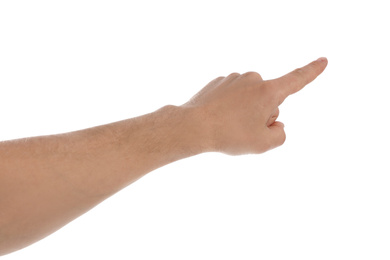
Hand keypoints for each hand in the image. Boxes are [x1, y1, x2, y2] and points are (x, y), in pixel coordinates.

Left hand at [182, 57, 327, 154]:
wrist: (192, 127)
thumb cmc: (229, 135)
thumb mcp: (263, 144)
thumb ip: (280, 134)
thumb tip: (276, 123)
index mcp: (268, 91)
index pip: (296, 80)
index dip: (312, 71)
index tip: (324, 60)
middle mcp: (253, 79)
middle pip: (269, 100)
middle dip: (262, 114)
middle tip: (244, 129)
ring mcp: (234, 79)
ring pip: (250, 98)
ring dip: (246, 112)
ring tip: (229, 125)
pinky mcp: (218, 82)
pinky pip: (233, 96)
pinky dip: (230, 107)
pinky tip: (219, 118)